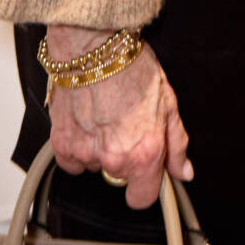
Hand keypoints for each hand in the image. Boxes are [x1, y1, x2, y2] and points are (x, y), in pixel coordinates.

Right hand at [45, 24, 192, 210]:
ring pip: (94, 166)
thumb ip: (176, 144)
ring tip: (106, 116)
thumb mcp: (169, 103)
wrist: (94, 46)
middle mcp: (114, 158)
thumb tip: (183, 171)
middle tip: (125, 125)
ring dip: (99, 149)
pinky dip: (77, 147)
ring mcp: (86, 153)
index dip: (145, 186)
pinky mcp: (61, 144)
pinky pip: (71, 161)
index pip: (143, 198)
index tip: (145, 175)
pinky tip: (87, 122)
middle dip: (123, 157)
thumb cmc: (130, 66)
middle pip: (118, 177)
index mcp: (144, 152)